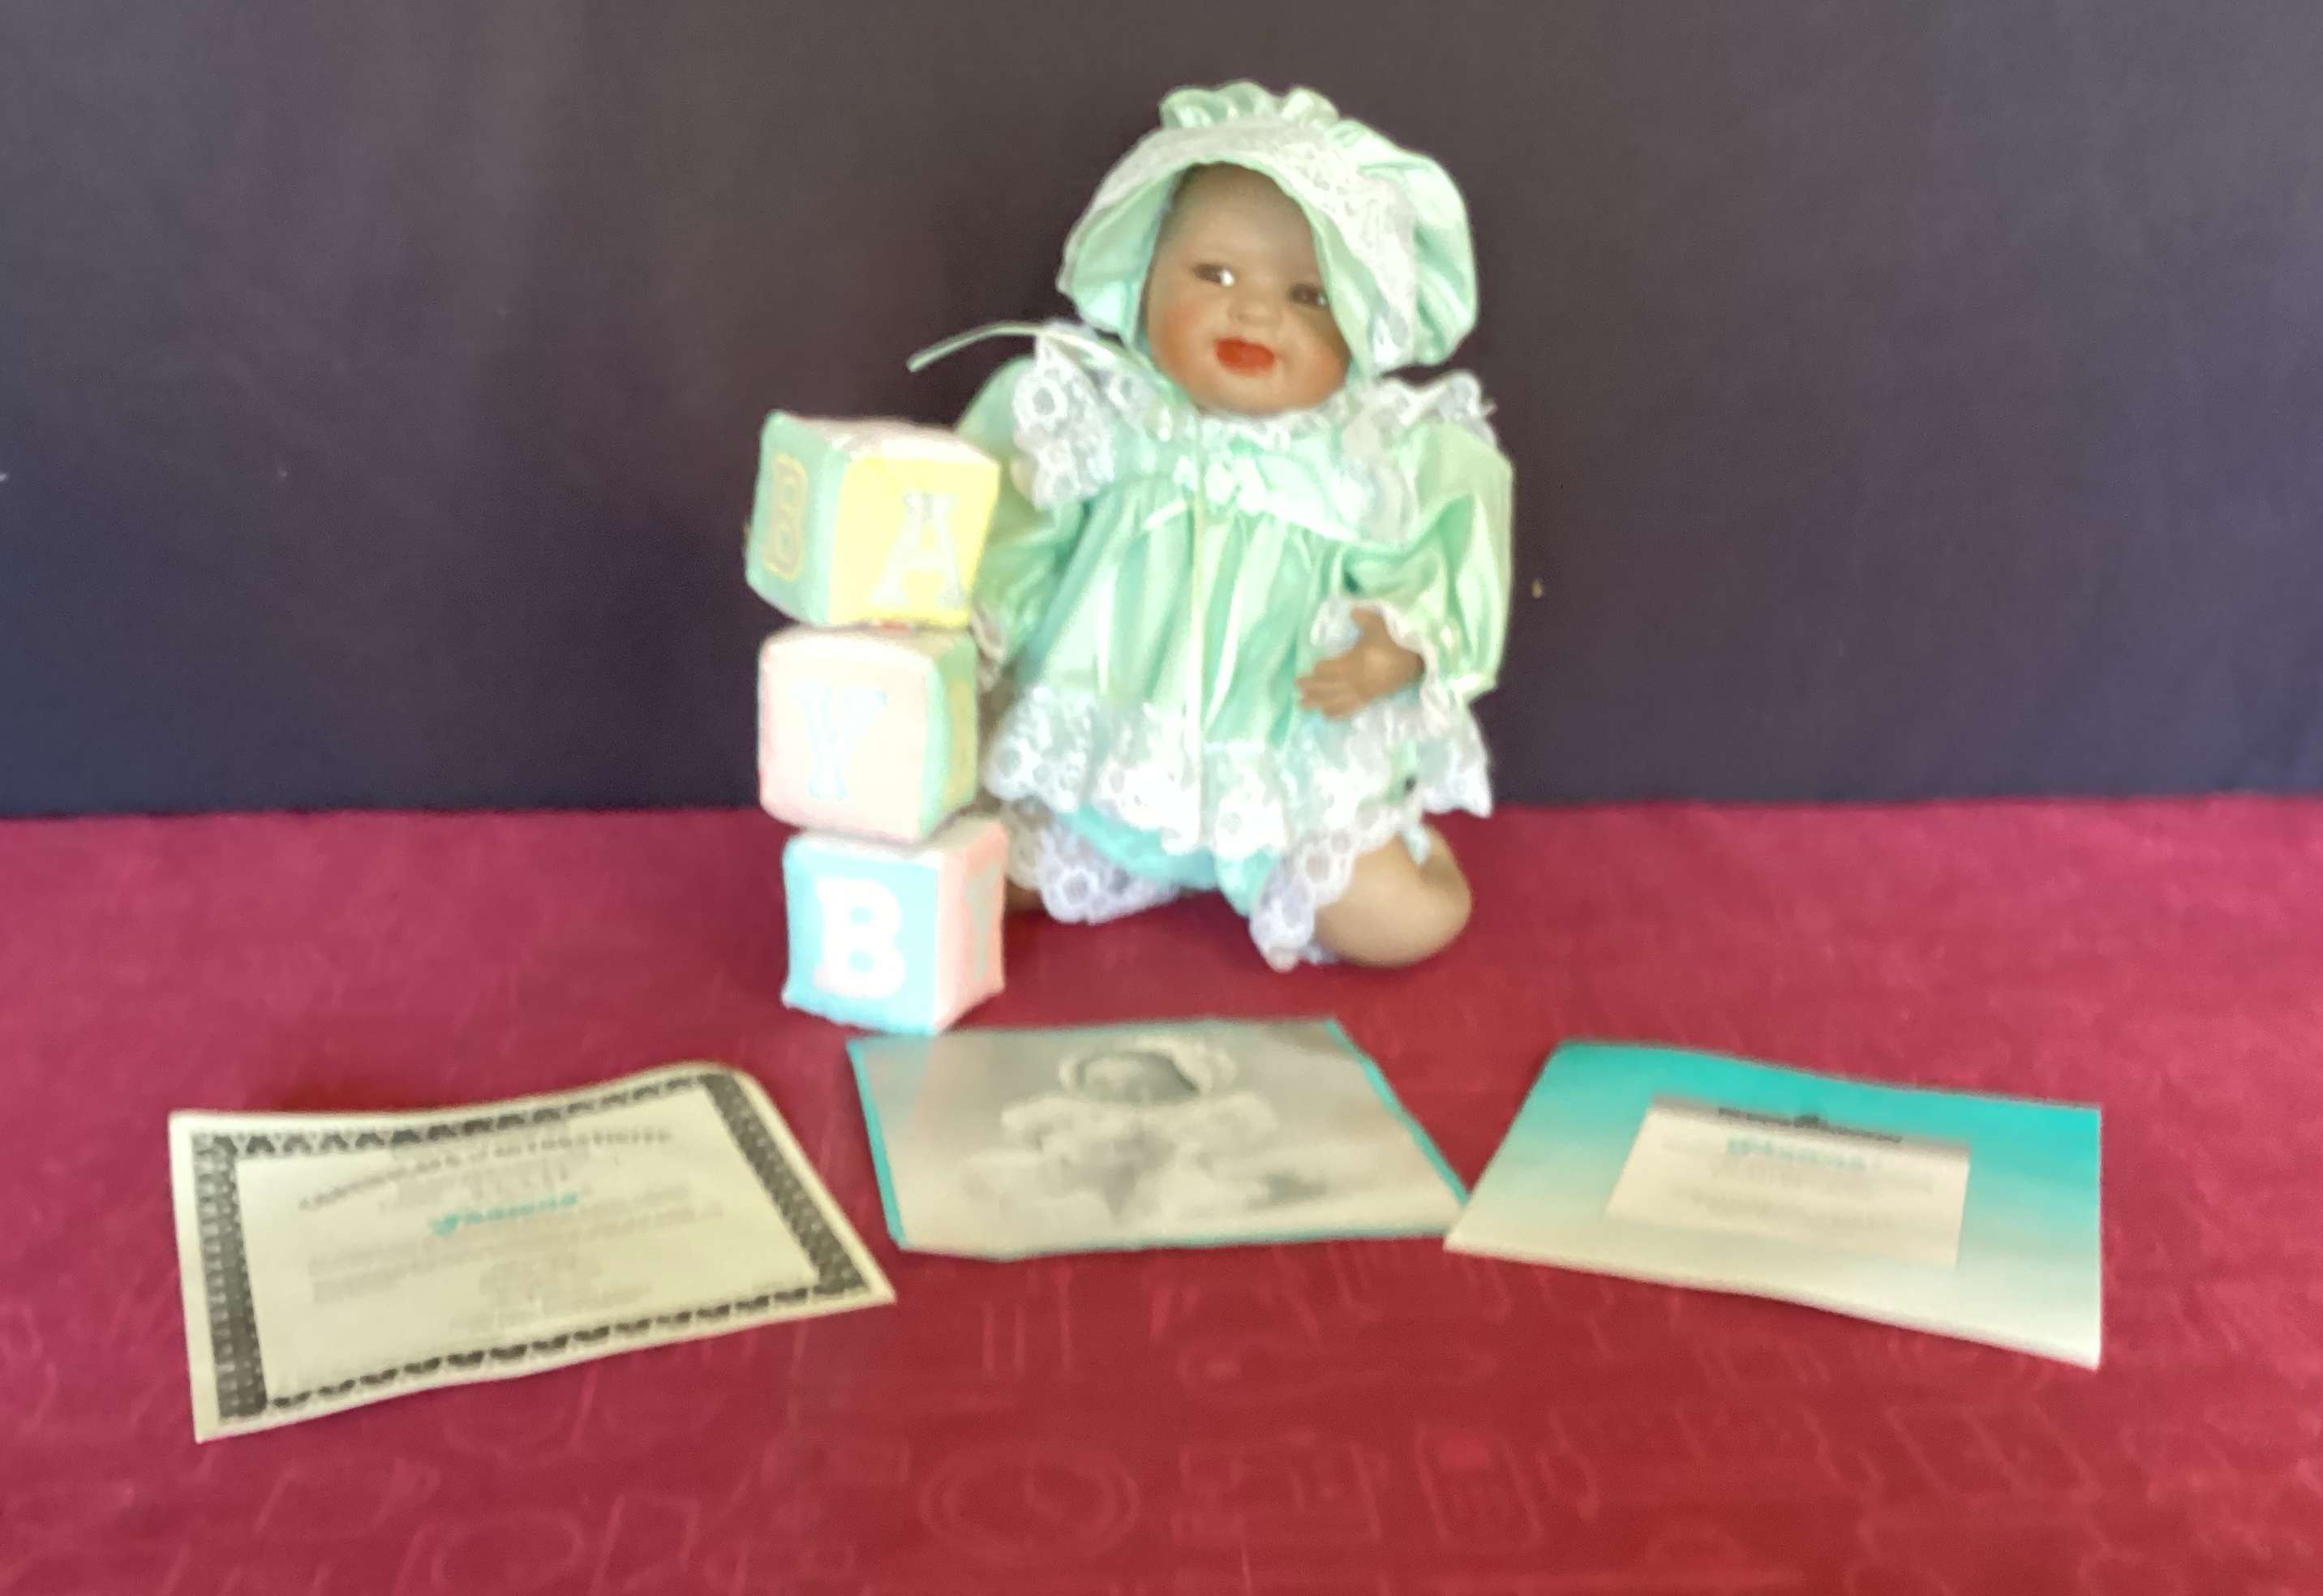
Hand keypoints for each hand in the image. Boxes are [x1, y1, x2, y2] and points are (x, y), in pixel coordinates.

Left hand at [1296, 608, 1422, 718]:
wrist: (1421, 661)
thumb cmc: (1398, 640)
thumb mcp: (1381, 624)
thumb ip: (1363, 617)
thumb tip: (1351, 611)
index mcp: (1355, 662)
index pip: (1329, 669)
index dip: (1317, 671)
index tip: (1307, 671)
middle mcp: (1356, 681)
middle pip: (1328, 687)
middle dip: (1311, 689)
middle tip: (1297, 690)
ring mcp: (1363, 692)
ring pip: (1335, 700)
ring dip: (1318, 703)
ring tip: (1303, 706)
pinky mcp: (1371, 699)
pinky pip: (1350, 709)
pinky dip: (1336, 713)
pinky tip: (1326, 716)